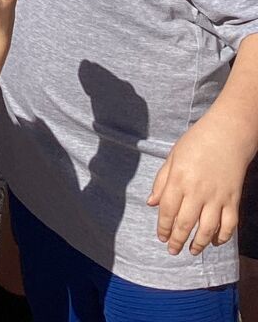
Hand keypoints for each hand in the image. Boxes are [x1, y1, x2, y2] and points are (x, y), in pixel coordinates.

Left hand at [148, 114, 249, 254]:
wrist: (227, 134)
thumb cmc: (196, 142)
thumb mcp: (172, 156)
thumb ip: (161, 181)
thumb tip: (151, 203)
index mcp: (179, 179)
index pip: (167, 210)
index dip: (163, 227)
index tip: (161, 237)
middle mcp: (197, 190)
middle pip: (185, 223)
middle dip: (177, 240)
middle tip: (173, 250)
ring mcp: (217, 197)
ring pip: (207, 229)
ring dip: (199, 244)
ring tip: (192, 251)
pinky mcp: (233, 200)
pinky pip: (229, 225)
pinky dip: (223, 237)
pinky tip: (215, 242)